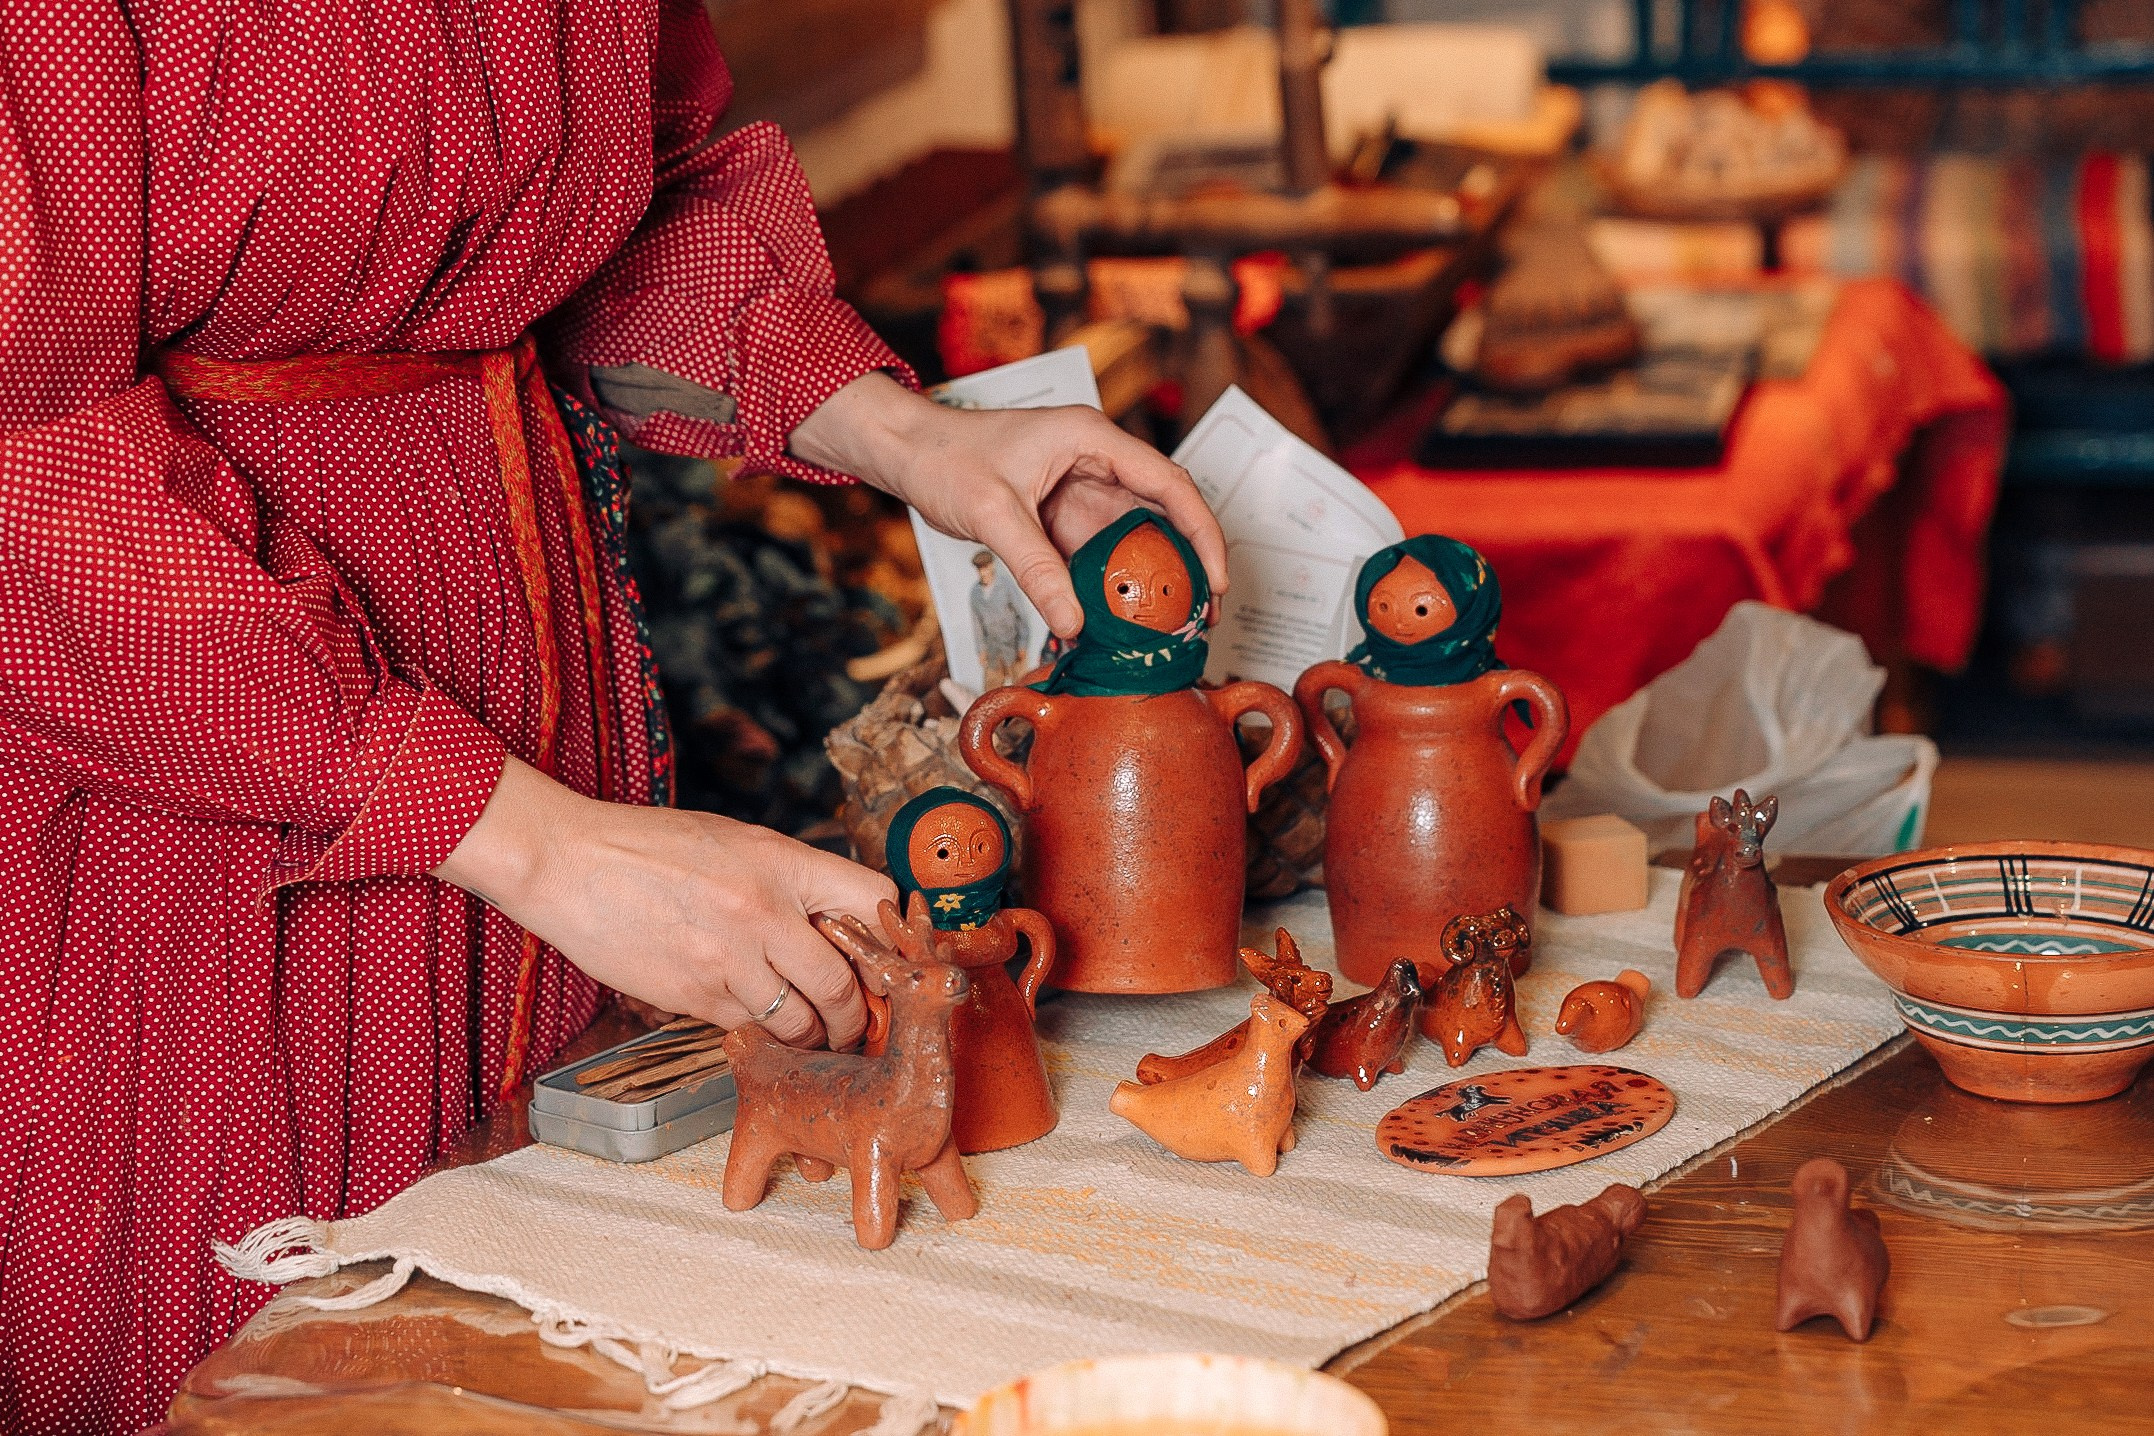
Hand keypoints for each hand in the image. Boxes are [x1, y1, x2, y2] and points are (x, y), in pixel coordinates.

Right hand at [434, 758, 892, 1049]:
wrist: (567, 862)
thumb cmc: (650, 847)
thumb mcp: (735, 841)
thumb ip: (788, 879)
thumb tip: (836, 923)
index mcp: (782, 861)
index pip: (874, 900)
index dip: (889, 934)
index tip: (885, 956)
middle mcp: (763, 911)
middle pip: (846, 984)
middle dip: (855, 1016)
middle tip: (853, 1024)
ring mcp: (728, 959)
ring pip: (801, 1022)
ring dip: (811, 1037)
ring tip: (808, 1034)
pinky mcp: (693, 995)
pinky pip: (747, 1028)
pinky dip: (757, 1031)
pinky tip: (749, 1017)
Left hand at [789, 372, 1227, 637]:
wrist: (906, 451)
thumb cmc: (945, 457)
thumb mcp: (993, 513)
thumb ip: (1036, 568)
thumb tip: (1074, 624)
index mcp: (1091, 439)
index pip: (1169, 483)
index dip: (1202, 531)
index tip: (1216, 578)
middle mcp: (1095, 461)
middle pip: (1162, 513)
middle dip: (1187, 563)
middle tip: (1202, 615)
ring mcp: (1079, 490)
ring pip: (1132, 538)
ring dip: (1151, 579)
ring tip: (1170, 627)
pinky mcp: (1061, 516)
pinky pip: (1098, 553)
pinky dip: (1112, 585)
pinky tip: (1119, 621)